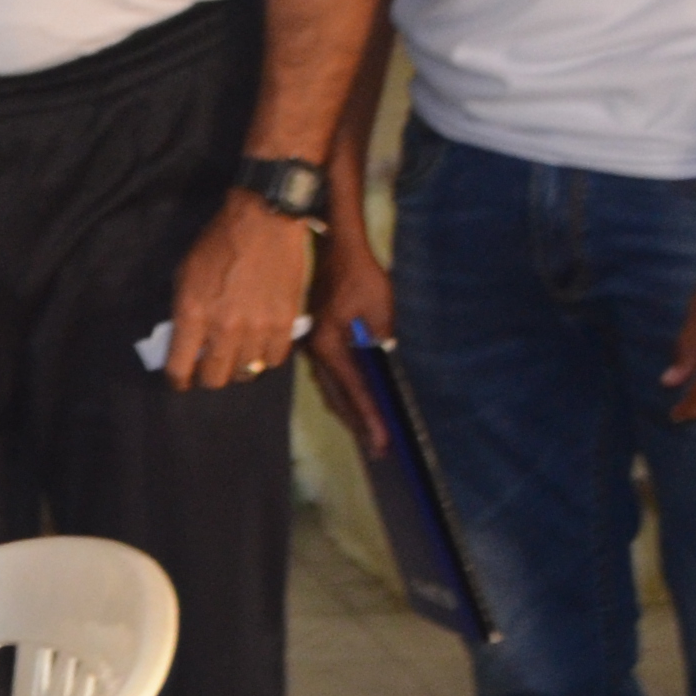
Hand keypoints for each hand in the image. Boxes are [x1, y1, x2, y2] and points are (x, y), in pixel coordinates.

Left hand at [160, 196, 315, 389]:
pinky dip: (266, 356)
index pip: (180, 369)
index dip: (178, 380)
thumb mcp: (184, 275)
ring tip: (237, 353)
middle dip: (209, 376)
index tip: (181, 379)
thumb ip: (184, 313)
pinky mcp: (285, 323)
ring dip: (239, 366)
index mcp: (193, 314)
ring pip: (246, 372)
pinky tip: (261, 344)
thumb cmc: (217, 243)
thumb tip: (187, 342)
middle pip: (216, 378)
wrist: (263, 221)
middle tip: (210, 366)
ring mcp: (258, 328)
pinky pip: (274, 359)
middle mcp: (224, 328)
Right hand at [307, 236, 398, 454]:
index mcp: (330, 346)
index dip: (369, 418)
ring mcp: (312, 346)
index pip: (353, 391)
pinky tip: (351, 400)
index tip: (382, 442)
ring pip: (329, 388)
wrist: (332, 246)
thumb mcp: (379, 307)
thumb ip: (381, 339)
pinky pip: (328, 374)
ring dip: (348, 410)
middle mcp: (316, 351)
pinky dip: (342, 392)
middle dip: (357, 423)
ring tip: (367, 432)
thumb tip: (384, 365)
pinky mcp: (315, 339)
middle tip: (376, 448)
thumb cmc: (359, 274)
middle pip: (336, 397)